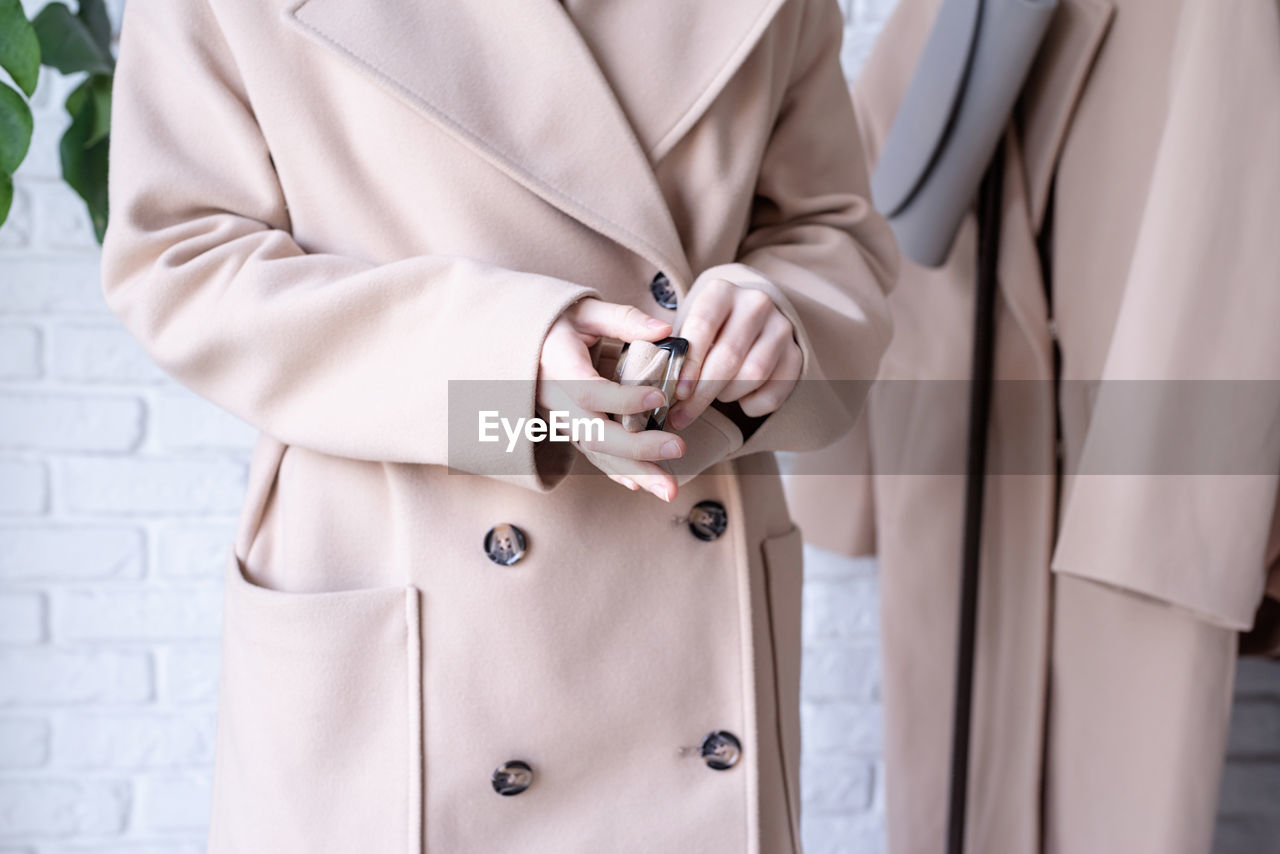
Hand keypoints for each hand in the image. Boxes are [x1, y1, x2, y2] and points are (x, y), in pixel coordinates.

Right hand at [537, 297, 686, 500]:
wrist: (520, 342)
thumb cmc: (557, 321)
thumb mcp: (586, 309)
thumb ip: (624, 319)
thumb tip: (665, 330)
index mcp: (556, 364)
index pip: (587, 390)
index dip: (622, 398)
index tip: (659, 395)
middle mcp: (554, 398)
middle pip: (593, 433)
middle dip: (637, 448)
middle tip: (679, 448)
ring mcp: (560, 418)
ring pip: (595, 451)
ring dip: (634, 473)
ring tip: (670, 490)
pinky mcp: (568, 428)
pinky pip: (592, 454)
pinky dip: (616, 470)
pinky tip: (640, 484)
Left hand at [666, 278, 800, 429]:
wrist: (747, 318)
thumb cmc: (706, 328)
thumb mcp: (684, 324)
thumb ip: (669, 345)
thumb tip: (655, 369)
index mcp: (722, 291)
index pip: (703, 326)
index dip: (689, 364)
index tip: (677, 392)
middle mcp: (756, 303)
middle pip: (728, 356)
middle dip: (703, 393)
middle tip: (683, 416)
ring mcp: (781, 328)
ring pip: (752, 376)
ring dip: (728, 395)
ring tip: (715, 394)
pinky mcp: (796, 354)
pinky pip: (774, 393)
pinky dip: (752, 405)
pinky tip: (740, 400)